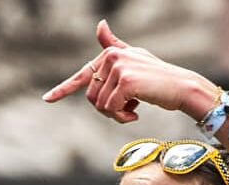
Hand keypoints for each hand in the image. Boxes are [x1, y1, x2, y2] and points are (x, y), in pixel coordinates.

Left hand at [42, 20, 216, 123]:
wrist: (181, 87)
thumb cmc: (157, 77)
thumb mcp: (134, 58)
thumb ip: (114, 45)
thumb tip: (100, 24)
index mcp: (110, 54)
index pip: (82, 75)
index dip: (63, 90)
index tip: (47, 99)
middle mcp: (111, 57)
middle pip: (91, 98)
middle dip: (107, 110)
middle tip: (127, 109)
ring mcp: (118, 68)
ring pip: (100, 106)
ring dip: (115, 115)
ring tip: (133, 109)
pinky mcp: (125, 81)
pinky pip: (111, 109)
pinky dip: (122, 117)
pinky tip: (136, 112)